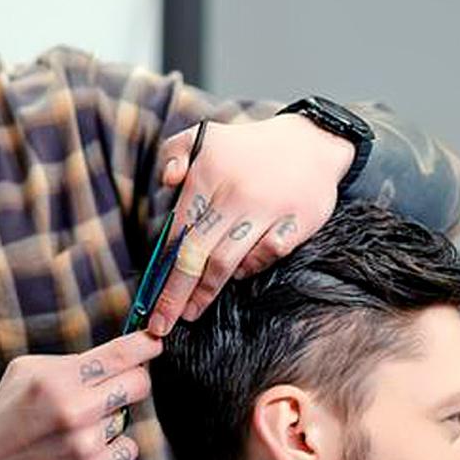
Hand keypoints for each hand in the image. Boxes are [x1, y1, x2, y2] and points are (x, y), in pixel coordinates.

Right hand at [0, 331, 162, 459]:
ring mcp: (86, 446)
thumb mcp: (25, 372)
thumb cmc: (7, 417)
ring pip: (126, 418)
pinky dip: (112, 449)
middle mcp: (74, 411)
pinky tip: (83, 452)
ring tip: (75, 431)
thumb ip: (69, 360)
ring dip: (109, 421)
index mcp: (57, 379)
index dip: (145, 344)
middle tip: (118, 387)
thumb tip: (117, 355)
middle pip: (139, 384)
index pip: (120, 354)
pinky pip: (127, 449)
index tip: (155, 341)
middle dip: (134, 381)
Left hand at [148, 115, 353, 334]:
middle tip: (162, 323)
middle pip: (197, 253)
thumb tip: (167, 181)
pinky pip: (268, 254)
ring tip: (191, 311)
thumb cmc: (248, 147)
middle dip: (175, 293)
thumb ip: (174, 152)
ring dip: (206, 290)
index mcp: (208, 175)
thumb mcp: (204, 136)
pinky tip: (237, 276)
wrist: (311, 142)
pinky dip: (250, 268)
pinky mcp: (297, 221)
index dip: (161, 269)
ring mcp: (267, 209)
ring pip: (229, 260)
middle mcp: (235, 194)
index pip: (176, 231)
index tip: (148, 299)